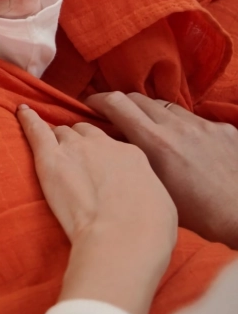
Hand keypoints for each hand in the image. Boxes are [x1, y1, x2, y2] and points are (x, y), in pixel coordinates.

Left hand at [16, 105, 176, 313]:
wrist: (123, 238)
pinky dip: (28, 119)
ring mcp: (75, 148)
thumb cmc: (148, 231)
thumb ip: (145, 192)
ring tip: (50, 145)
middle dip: (79, 141)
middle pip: (85, 133)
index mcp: (131, 155)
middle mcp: (103, 145)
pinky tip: (22, 111)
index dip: (103, 155)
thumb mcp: (159, 205)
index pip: (111, 145)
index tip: (100, 166)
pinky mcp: (50, 159)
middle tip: (74, 157)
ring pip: (63, 132)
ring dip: (58, 138)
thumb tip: (141, 198)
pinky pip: (36, 130)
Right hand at [86, 91, 237, 248]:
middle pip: (138, 98)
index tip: (89, 105)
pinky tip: (186, 146)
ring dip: (151, 114)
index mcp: (156, 142)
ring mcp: (203, 125)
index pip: (117, 104)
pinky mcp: (224, 129)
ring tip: (150, 132)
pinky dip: (181, 127)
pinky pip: (194, 119)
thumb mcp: (154, 188)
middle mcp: (178, 126)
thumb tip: (116, 146)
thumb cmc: (198, 214)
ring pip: (165, 107)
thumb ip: (134, 161)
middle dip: (121, 104)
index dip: (98, 100)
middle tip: (114, 117)